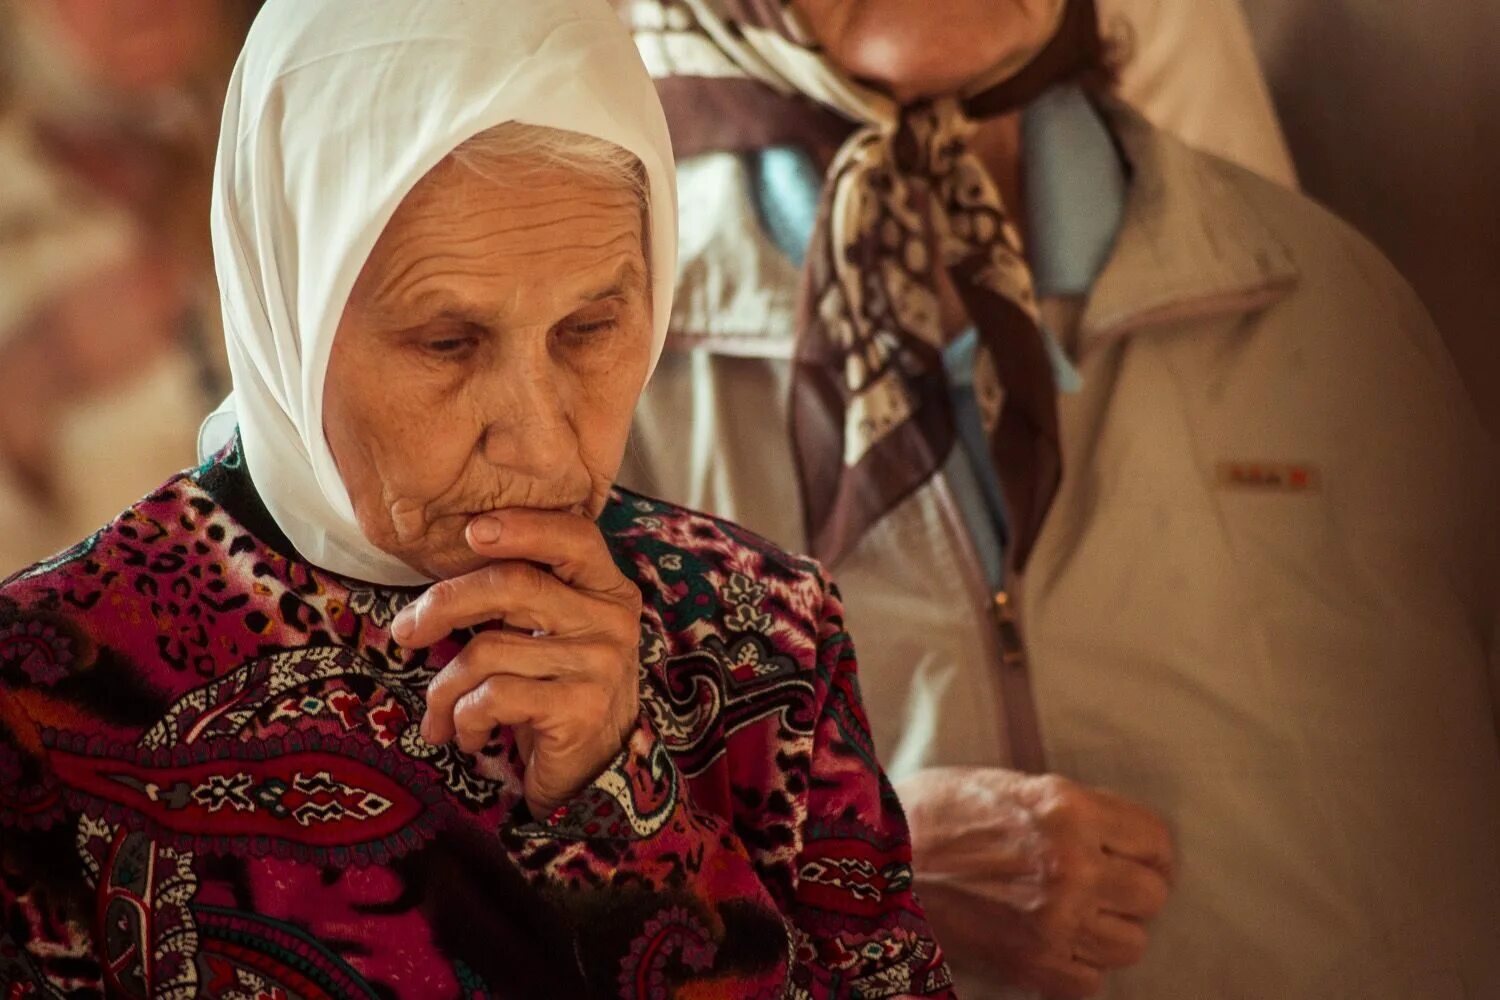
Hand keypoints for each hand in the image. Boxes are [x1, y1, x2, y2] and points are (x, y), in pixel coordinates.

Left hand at [391, 508, 642, 817]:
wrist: (595, 774)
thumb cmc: (557, 693)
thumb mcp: (553, 635)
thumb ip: (525, 597)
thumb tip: (438, 584)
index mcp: (607, 590)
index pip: (575, 536)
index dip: (524, 525)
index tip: (471, 531)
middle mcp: (611, 621)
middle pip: (514, 584)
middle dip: (446, 604)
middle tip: (406, 630)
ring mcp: (599, 665)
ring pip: (488, 650)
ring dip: (445, 688)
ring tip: (440, 713)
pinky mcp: (579, 710)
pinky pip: (493, 697)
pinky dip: (465, 719)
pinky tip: (468, 736)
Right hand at [897, 768, 1172, 998]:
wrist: (874, 858)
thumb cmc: (935, 812)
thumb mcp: (1010, 785)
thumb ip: (1070, 810)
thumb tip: (1119, 837)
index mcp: (1067, 808)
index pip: (1157, 841)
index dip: (1149, 852)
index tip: (1134, 858)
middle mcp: (1071, 864)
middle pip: (1152, 895)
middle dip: (1130, 892)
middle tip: (1100, 888)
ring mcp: (1054, 919)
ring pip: (1130, 943)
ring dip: (1107, 932)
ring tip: (1074, 918)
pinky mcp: (1031, 964)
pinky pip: (1092, 981)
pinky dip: (1077, 968)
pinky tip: (1051, 945)